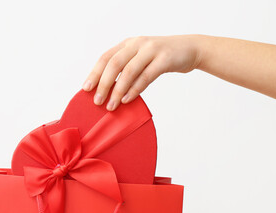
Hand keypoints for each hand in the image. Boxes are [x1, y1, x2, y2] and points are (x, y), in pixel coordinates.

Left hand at [82, 35, 201, 110]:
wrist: (190, 49)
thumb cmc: (161, 58)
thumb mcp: (141, 58)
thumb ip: (126, 69)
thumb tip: (107, 90)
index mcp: (128, 44)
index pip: (105, 57)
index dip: (94, 73)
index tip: (86, 89)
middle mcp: (137, 44)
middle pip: (114, 64)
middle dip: (103, 84)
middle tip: (97, 101)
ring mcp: (151, 50)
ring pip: (128, 71)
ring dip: (117, 90)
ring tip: (111, 105)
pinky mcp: (164, 58)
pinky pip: (146, 76)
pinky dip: (134, 89)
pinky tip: (127, 99)